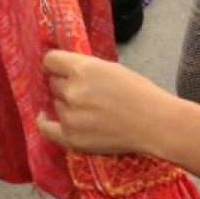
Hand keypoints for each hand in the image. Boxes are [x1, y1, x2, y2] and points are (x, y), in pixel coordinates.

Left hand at [35, 50, 176, 155]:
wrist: (154, 124)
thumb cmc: (139, 93)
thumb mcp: (111, 68)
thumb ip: (85, 68)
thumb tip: (65, 69)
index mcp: (83, 69)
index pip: (51, 60)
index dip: (56, 64)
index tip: (60, 69)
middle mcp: (72, 91)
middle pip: (53, 83)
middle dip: (65, 85)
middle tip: (83, 92)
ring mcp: (70, 116)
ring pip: (56, 104)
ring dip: (66, 104)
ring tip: (89, 110)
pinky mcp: (71, 137)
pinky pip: (46, 128)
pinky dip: (45, 121)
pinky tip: (45, 116)